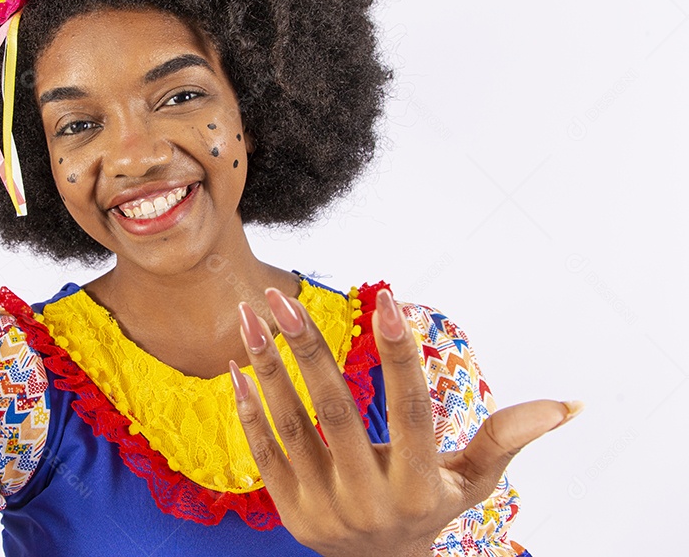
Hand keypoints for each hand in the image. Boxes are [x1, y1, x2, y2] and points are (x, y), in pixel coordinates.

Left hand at [230, 288, 577, 556]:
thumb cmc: (432, 508)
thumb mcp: (473, 481)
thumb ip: (507, 439)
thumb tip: (570, 404)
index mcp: (421, 486)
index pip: (411, 409)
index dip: (399, 353)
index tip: (387, 297)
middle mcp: (370, 500)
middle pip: (336, 412)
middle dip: (308, 349)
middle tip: (284, 297)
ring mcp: (324, 509)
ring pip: (292, 426)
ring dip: (268, 367)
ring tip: (252, 315)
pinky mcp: (289, 511)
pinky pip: (265, 451)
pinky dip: (250, 408)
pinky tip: (238, 366)